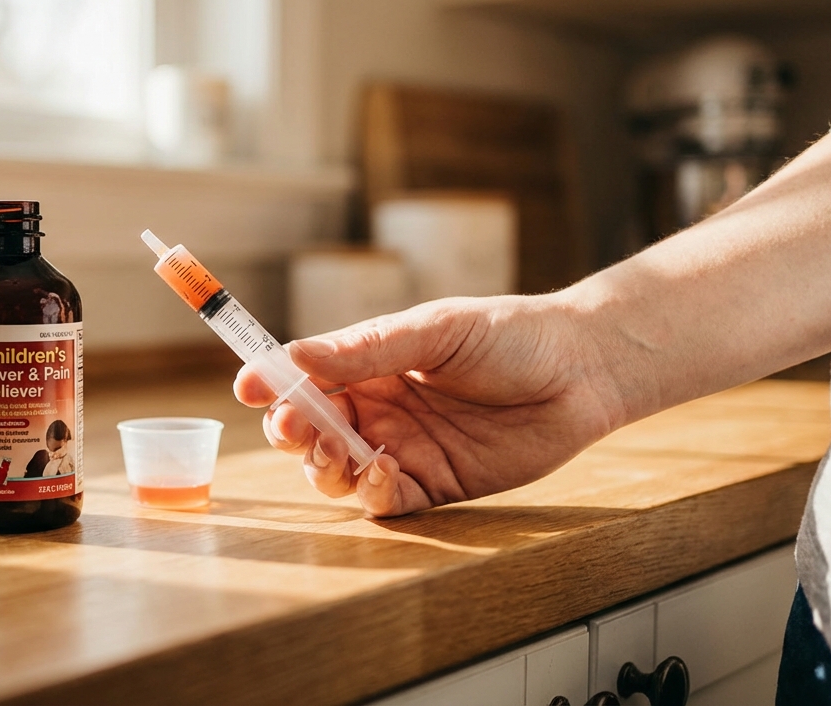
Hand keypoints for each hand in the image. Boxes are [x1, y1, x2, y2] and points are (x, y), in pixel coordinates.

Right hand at [234, 293, 628, 516]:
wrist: (583, 371)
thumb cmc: (511, 335)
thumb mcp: (435, 330)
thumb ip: (367, 348)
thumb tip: (295, 356)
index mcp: (369, 364)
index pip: (304, 378)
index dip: (270, 383)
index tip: (246, 387)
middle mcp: (377, 408)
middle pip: (310, 430)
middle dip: (290, 431)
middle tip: (292, 427)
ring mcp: (402, 448)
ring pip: (336, 471)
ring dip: (323, 466)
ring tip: (336, 452)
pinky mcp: (433, 485)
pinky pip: (383, 500)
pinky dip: (369, 492)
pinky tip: (380, 472)